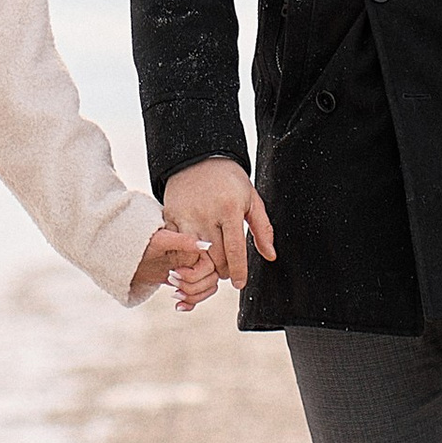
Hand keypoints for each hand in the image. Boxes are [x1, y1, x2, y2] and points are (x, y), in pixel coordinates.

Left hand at [131, 222, 221, 310]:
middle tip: (170, 279)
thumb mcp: (163, 240)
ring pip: (208, 290)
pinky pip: (199, 296)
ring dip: (191, 296)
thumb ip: (185, 241)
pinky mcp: (188, 281)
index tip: (173, 271)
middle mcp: (201, 258)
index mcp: (198, 246)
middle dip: (191, 287)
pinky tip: (178, 307)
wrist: (132, 255)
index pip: (210, 268)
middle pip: (211, 282)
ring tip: (174, 294)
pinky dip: (190, 304)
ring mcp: (196, 270)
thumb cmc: (145, 243)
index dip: (193, 275)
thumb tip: (207, 245)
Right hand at [162, 156, 274, 292]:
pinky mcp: (171, 218)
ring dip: (206, 267)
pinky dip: (187, 257)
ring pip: (195, 257)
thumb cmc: (228, 179)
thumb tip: (270, 255)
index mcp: (229, 209)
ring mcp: (186, 217)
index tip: (240, 283)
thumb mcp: (252, 199)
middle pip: (215, 258)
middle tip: (228, 269)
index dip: (239, 272)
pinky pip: (178, 248)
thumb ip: (262, 229)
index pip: (235, 251)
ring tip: (213, 263)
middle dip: (224, 270)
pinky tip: (196, 256)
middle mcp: (206, 214)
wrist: (197, 159)